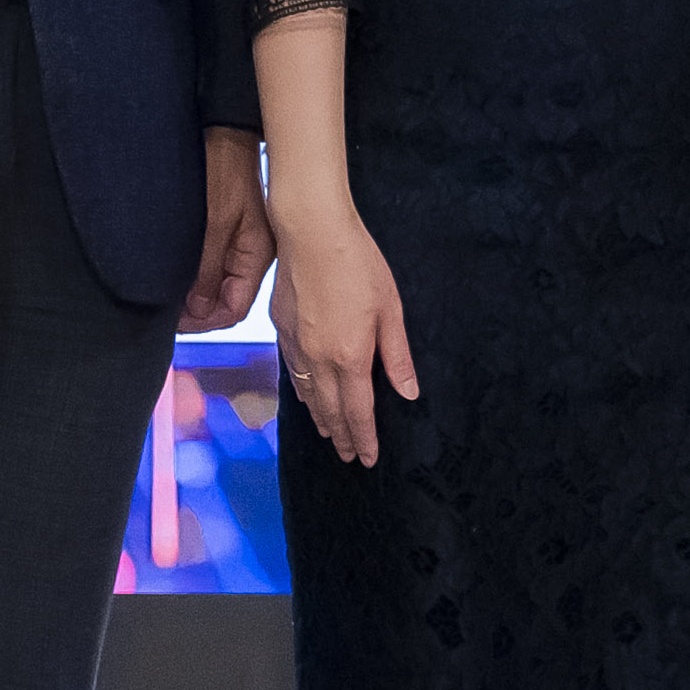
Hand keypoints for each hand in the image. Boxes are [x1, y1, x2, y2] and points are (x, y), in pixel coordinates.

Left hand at [183, 133, 277, 330]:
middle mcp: (252, 256)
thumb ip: (207, 268)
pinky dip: (194, 275)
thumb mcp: (214, 222)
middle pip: (226, 300)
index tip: (176, 322)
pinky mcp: (228, 234)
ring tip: (167, 297)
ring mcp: (240, 246)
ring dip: (194, 293)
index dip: (205, 320)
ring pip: (217, 284)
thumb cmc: (225, 169)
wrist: (224, 135)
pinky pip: (213, 265)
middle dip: (197, 311)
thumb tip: (199, 310)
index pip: (235, 308)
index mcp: (258, 256)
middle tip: (166, 314)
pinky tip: (175, 275)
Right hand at [269, 200, 415, 470]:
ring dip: (321, 419)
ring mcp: (296, 345)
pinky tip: (307, 396)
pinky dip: (302, 393)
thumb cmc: (358, 263)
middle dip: (342, 437)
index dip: (364, 438)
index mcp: (350, 356)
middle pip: (330, 411)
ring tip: (329, 435)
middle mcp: (319, 358)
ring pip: (308, 395)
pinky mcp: (281, 328)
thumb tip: (408, 393)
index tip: (369, 459)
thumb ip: (397, 355)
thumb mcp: (390, 309)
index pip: (358, 412)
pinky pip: (292, 373)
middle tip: (350, 457)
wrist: (312, 230)